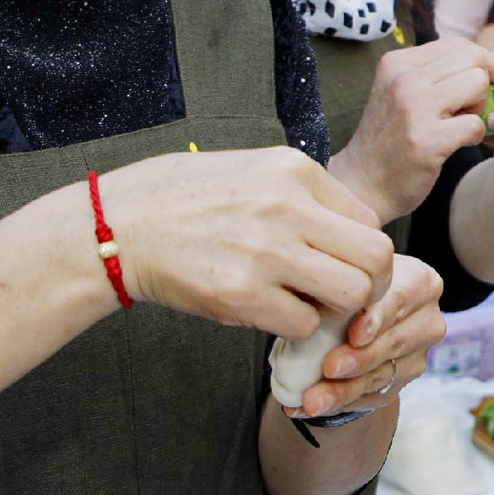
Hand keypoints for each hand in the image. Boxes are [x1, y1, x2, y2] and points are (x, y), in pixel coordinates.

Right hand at [94, 147, 392, 341]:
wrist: (117, 225)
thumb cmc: (183, 198)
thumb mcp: (251, 169)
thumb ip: (303, 194)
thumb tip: (348, 231)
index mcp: (294, 170)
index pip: (369, 221)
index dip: (362, 252)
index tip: (341, 267)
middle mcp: (287, 207)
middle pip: (376, 258)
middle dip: (370, 285)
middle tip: (344, 298)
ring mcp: (265, 252)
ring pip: (351, 295)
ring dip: (336, 309)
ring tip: (307, 304)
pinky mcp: (239, 294)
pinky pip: (302, 323)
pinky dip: (295, 325)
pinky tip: (270, 312)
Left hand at [284, 255, 447, 419]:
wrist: (356, 314)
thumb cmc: (348, 288)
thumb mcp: (342, 276)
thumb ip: (334, 285)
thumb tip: (309, 301)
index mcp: (420, 282)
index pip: (400, 299)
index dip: (376, 318)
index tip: (354, 334)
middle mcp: (427, 320)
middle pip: (394, 342)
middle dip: (359, 359)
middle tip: (329, 368)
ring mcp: (418, 355)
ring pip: (381, 376)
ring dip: (343, 390)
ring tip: (312, 400)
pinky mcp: (401, 383)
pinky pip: (370, 397)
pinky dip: (338, 403)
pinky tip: (310, 407)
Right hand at [336, 39, 493, 218]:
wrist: (361, 185)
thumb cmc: (391, 139)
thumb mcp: (401, 94)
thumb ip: (434, 75)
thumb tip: (490, 63)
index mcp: (397, 63)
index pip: (458, 44)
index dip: (485, 63)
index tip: (492, 83)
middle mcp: (403, 79)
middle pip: (473, 58)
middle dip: (486, 82)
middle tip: (474, 108)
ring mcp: (413, 108)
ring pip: (478, 83)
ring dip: (480, 107)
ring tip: (462, 125)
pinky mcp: (426, 140)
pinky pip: (476, 123)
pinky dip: (476, 135)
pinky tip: (458, 144)